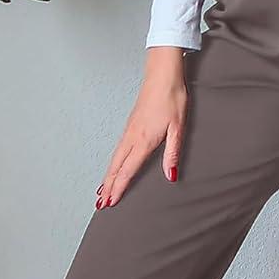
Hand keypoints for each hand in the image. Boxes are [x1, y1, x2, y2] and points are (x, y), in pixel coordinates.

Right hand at [96, 48, 187, 207]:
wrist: (162, 74)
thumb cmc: (172, 98)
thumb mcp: (178, 127)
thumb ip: (173, 153)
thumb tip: (170, 175)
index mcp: (143, 140)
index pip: (127, 170)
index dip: (118, 188)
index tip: (111, 202)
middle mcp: (132, 137)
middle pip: (115, 167)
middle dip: (108, 186)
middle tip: (100, 204)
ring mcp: (129, 130)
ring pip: (114, 158)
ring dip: (107, 176)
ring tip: (101, 191)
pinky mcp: (130, 124)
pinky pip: (118, 149)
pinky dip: (113, 163)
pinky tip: (113, 166)